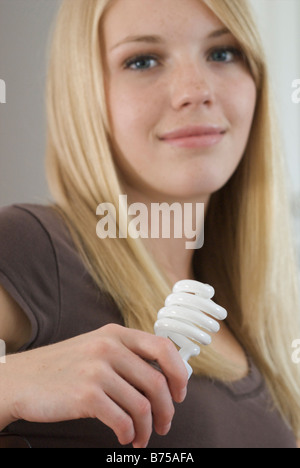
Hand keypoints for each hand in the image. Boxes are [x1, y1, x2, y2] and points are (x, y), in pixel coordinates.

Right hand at [2, 324, 187, 447]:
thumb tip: (163, 377)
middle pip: (157, 382)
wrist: (23, 379)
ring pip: (142, 405)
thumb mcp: (96, 347)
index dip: (178, 373)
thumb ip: (126, 355)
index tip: (179, 393)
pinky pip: (122, 420)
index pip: (163, 348)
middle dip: (167, 410)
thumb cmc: (63, 367)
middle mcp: (109, 348)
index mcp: (116, 334)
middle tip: (165, 425)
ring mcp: (97, 370)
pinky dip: (129, 433)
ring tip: (141, 437)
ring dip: (147, 428)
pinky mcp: (86, 395)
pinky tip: (124, 437)